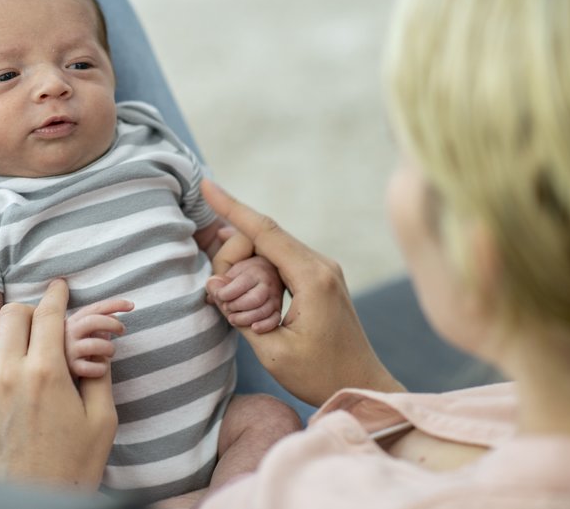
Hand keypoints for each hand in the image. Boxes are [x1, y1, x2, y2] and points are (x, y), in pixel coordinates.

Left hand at [0, 279, 116, 490]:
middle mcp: (10, 375)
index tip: (60, 286)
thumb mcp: (103, 421)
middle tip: (41, 316)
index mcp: (48, 374)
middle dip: (30, 308)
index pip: (49, 315)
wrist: (34, 505)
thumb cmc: (74, 467)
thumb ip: (99, 375)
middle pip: (14, 314)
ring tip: (11, 326)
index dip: (56, 295)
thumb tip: (95, 343)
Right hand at [65, 299, 134, 378]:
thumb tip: (115, 316)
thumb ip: (95, 323)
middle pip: (93, 321)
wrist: (50, 372)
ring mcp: (68, 351)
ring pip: (95, 345)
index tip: (132, 305)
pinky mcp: (69, 369)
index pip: (95, 308)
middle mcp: (67, 333)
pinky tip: (101, 368)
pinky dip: (100, 368)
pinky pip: (90, 368)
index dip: (114, 304)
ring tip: (111, 353)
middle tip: (122, 330)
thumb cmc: (72, 349)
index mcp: (72, 321)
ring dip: (109, 348)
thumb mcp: (81, 332)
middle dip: (112, 324)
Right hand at [202, 180, 403, 404]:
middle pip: (263, 238)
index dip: (232, 207)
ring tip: (234, 302)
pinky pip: (281, 261)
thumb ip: (239, 315)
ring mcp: (323, 270)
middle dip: (233, 257)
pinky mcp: (320, 279)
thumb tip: (214, 287)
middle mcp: (320, 264)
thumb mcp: (273, 352)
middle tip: (222, 298)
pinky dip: (259, 269)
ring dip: (246, 267)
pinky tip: (242, 282)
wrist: (363, 385)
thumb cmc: (320, 375)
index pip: (265, 231)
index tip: (207, 185)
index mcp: (312, 277)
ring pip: (270, 249)